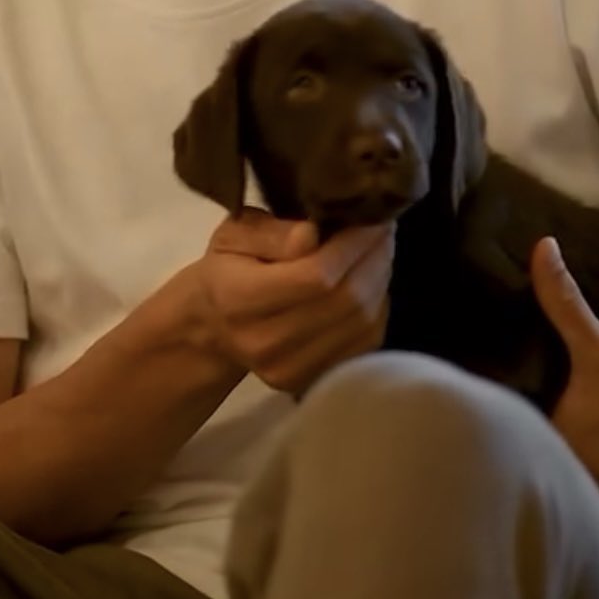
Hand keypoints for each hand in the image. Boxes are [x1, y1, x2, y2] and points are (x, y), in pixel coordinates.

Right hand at [199, 209, 394, 396]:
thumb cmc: (227, 267)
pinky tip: (371, 282)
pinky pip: (363, 343)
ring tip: (381, 250)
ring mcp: (289, 369)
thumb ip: (271, 233)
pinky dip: (376, 308)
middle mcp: (265, 342)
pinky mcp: (309, 381)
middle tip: (385, 228)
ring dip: (380, 281)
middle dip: (375, 259)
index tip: (373, 217)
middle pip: (345, 302)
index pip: (315, 276)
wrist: (213, 326)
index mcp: (240, 299)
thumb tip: (313, 234)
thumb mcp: (235, 235)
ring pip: (360, 323)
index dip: (352, 246)